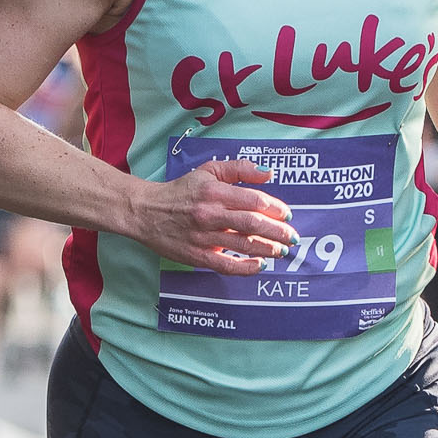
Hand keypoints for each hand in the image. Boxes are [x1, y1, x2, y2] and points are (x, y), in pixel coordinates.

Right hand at [131, 155, 292, 274]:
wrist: (145, 211)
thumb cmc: (181, 191)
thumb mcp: (208, 170)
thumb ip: (240, 169)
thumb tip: (269, 173)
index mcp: (215, 192)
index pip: (254, 201)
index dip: (275, 209)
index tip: (286, 215)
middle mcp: (210, 214)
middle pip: (253, 224)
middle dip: (278, 232)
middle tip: (292, 237)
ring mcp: (203, 237)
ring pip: (243, 245)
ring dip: (268, 249)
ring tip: (282, 250)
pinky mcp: (197, 256)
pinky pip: (226, 265)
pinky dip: (246, 268)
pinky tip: (260, 265)